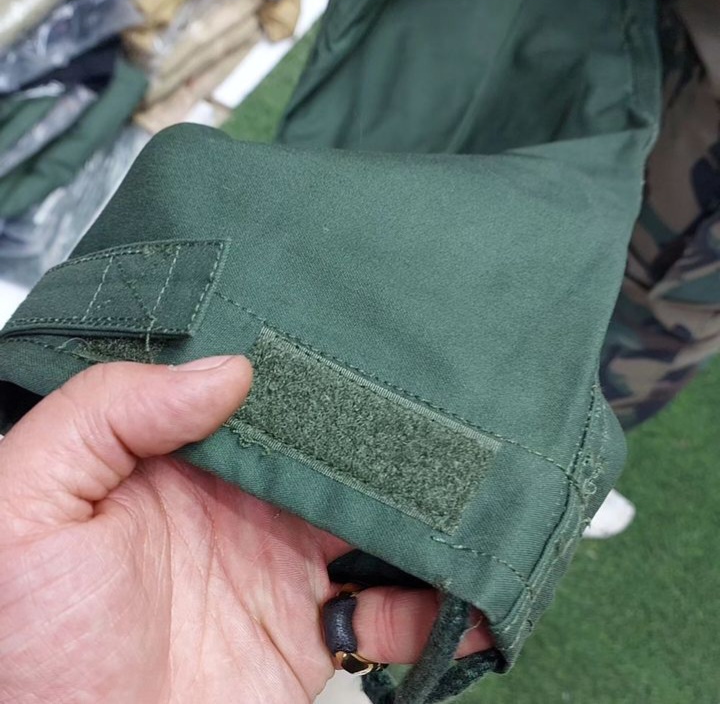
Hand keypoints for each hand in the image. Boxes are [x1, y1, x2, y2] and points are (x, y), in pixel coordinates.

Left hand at [0, 357, 491, 703]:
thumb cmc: (26, 643)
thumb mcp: (31, 501)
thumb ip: (110, 412)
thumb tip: (229, 369)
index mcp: (182, 456)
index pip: (262, 389)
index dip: (312, 365)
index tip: (367, 339)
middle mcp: (243, 498)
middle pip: (334, 444)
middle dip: (389, 427)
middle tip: (447, 409)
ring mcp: (285, 562)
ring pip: (377, 513)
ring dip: (425, 505)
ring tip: (474, 492)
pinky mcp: (315, 631)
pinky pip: (395, 608)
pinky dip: (438, 602)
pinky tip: (456, 598)